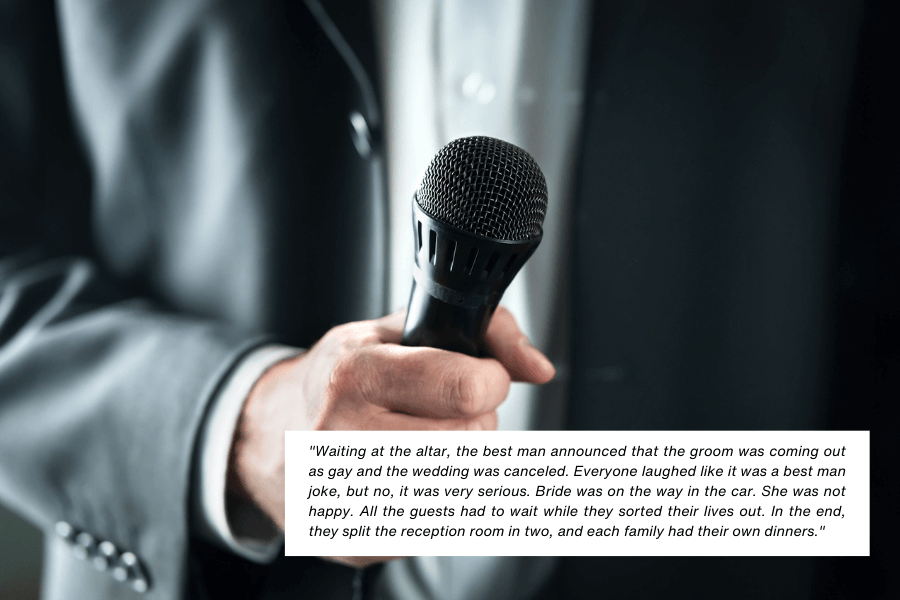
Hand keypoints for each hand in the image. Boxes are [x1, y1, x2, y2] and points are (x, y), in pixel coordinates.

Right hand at [227, 307, 553, 566]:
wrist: (270, 435)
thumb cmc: (343, 377)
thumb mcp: (398, 329)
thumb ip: (483, 331)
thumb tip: (539, 368)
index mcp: (354, 374)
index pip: (465, 389)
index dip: (491, 381)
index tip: (482, 376)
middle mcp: (343, 436)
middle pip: (472, 440)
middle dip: (476, 421)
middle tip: (442, 410)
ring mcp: (345, 497)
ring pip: (464, 486)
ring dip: (462, 461)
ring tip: (426, 439)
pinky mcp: (355, 542)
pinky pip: (440, 525)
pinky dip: (441, 498)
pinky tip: (410, 474)